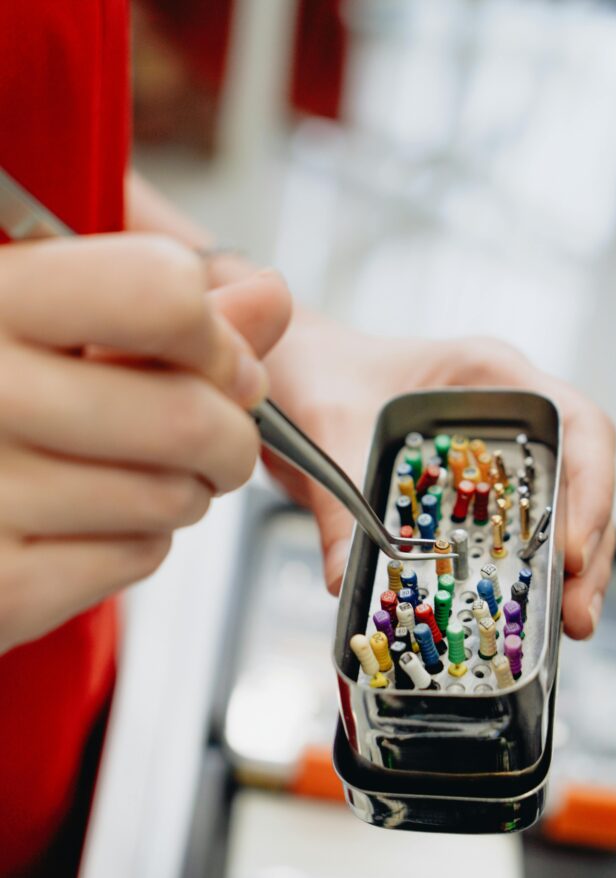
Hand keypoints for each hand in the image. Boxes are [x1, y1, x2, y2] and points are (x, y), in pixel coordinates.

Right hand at [0, 234, 290, 653]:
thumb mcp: (53, 323)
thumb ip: (162, 311)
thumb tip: (271, 296)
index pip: (160, 293)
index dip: (216, 334)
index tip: (218, 359)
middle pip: (189, 413)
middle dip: (229, 436)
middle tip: (214, 440)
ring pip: (175, 495)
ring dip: (183, 491)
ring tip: (131, 475)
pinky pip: (140, 555)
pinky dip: (140, 542)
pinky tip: (88, 520)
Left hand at [261, 318, 615, 639]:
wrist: (289, 368)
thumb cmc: (316, 367)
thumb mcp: (326, 424)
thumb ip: (338, 500)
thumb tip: (347, 581)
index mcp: (490, 375)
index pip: (577, 424)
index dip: (590, 489)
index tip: (573, 551)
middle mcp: (505, 413)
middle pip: (580, 479)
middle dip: (588, 549)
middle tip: (577, 615)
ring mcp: (492, 453)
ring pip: (556, 511)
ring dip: (565, 571)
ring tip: (566, 625)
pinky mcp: (469, 489)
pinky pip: (509, 531)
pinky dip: (520, 571)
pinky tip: (518, 613)